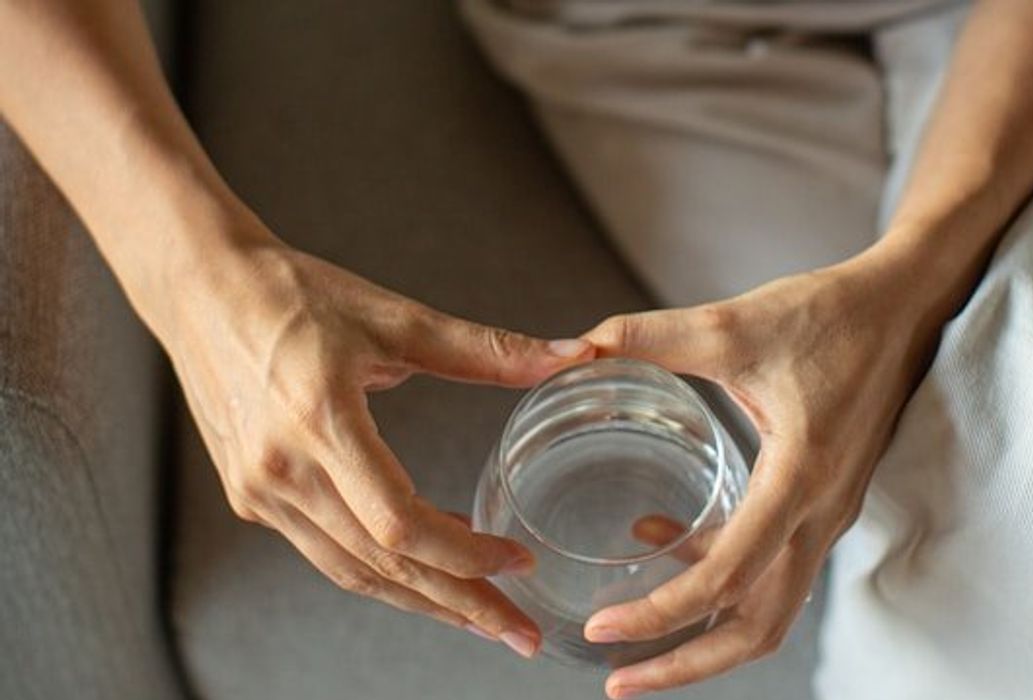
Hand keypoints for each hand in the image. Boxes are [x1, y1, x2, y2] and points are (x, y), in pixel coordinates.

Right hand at [155, 232, 591, 658]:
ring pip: (350, 571)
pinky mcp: (251, 495)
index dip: (465, 554)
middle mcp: (282, 469)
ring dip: (420, 599)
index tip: (518, 562)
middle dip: (457, 605)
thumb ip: (487, 350)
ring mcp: (259, 490)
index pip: (399, 523)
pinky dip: (379, 568)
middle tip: (519, 634)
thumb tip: (572, 357)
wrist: (201, 288)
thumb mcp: (395, 317)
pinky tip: (424, 566)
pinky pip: (325, 551)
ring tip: (481, 617)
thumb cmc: (293, 294)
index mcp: (319, 420)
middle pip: (380, 565)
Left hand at [581, 247, 943, 696]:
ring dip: (704, 630)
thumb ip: (650, 337)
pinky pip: (773, 563)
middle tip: (619, 681)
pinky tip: (659, 533)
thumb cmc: (832, 315)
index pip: (727, 577)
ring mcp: (827, 512)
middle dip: (687, 664)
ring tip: (634, 633)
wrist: (907, 304)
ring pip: (769, 606)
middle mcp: (820, 512)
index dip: (660, 614)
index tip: (602, 629)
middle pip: (758, 627)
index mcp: (799, 477)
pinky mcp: (822, 500)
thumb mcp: (733, 324)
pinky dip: (718, 572)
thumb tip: (574, 348)